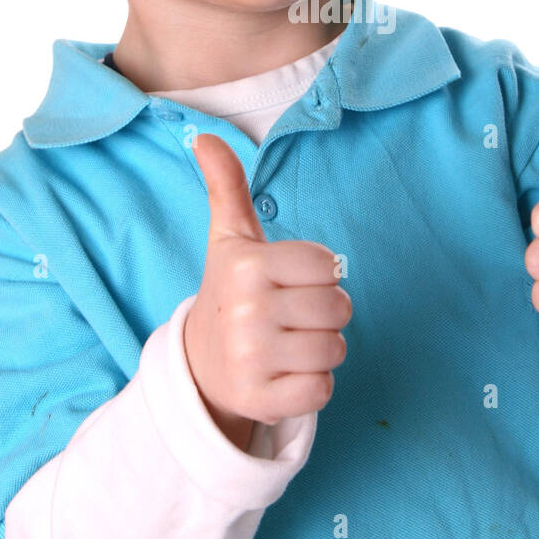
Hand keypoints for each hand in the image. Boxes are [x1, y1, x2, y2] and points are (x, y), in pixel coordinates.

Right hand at [184, 134, 351, 430]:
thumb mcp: (229, 239)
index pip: (328, 265)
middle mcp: (245, 310)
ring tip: (289, 345)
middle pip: (339, 309)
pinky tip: (286, 376)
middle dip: (325, 314)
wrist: (200, 367)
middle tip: (292, 318)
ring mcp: (251, 358)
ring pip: (335, 350)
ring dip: (321, 350)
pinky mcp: (261, 401)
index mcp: (246, 265)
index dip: (319, 275)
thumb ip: (227, 187)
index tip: (289, 282)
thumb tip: (204, 137)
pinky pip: (323, 390)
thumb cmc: (231, 292)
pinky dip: (313, 386)